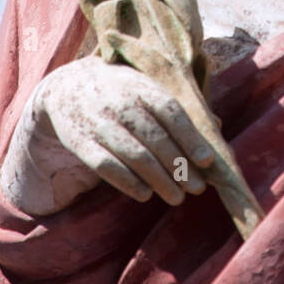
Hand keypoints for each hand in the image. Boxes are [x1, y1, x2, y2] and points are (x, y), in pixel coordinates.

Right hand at [31, 55, 215, 206]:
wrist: (66, 87)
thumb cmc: (120, 90)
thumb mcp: (145, 86)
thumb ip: (175, 107)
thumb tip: (217, 127)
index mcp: (141, 86)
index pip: (171, 112)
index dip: (190, 137)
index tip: (207, 161)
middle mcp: (120, 102)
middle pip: (156, 138)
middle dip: (179, 166)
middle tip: (197, 188)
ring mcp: (99, 122)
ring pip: (135, 155)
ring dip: (159, 180)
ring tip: (177, 197)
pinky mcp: (80, 141)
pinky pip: (106, 166)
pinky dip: (128, 182)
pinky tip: (145, 195)